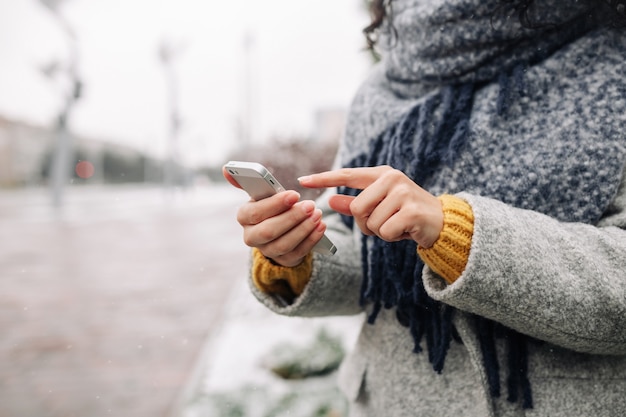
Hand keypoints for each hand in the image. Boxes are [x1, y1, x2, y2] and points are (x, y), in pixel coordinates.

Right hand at [222, 167, 326, 266]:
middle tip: (310, 205)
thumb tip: (225, 169)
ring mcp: (267, 251)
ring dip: (303, 229)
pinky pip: (298, 253)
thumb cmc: (272, 207)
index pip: (255, 213)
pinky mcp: (284, 260)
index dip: (275, 204)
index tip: (294, 194)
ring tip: (317, 214)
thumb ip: (249, 182)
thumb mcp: (262, 195)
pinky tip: (320, 226)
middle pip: (269, 231)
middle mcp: (252, 237)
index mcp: (244, 217)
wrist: (281, 231)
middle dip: (291, 217)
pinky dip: (311, 239)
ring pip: (284, 244)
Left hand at [298, 166, 442, 247]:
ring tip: (397, 225)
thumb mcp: (380, 206)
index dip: (324, 179)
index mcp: (381, 174)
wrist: (441, 222)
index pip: (347, 175)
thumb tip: (330, 200)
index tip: (302, 180)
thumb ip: (354, 203)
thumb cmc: (405, 214)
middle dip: (366, 223)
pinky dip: (391, 237)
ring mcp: (403, 193)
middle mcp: (392, 178)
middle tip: (385, 222)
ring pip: (371, 222)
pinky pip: (384, 232)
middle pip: (357, 208)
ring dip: (380, 232)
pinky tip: (405, 231)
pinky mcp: (411, 211)